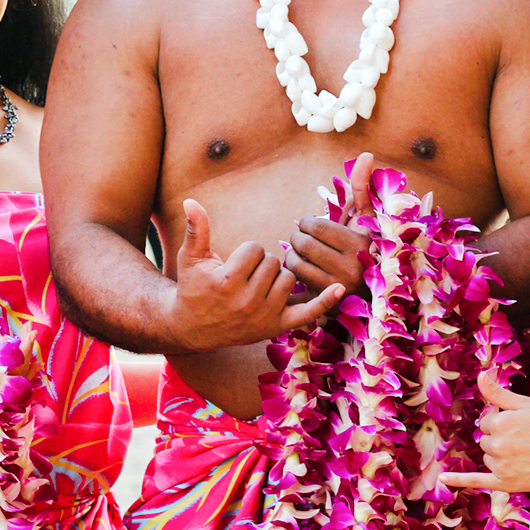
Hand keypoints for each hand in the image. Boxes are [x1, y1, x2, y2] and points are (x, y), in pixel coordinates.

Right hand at [164, 198, 345, 352]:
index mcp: (228, 281)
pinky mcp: (275, 327)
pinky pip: (307, 313)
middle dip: (261, 263)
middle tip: (246, 276)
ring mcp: (263, 316)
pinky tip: (340, 287)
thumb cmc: (194, 287)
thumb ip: (196, 228)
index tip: (234, 264)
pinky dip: (324, 301)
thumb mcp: (191, 258)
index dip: (246, 251)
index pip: (255, 249)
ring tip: (258, 286)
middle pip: (274, 262)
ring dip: (277, 277)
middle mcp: (247, 302)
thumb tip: (190, 200)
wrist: (194, 328)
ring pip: (289, 279)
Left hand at [286, 152, 374, 294]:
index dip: (308, 223)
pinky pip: (295, 281)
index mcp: (360, 244)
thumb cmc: (366, 245)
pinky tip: (303, 270)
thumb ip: (363, 186)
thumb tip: (366, 154)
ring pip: (295, 263)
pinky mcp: (324, 303)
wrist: (374, 291)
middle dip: (299, 238)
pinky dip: (294, 273)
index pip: (315, 226)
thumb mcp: (367, 217)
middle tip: (304, 239)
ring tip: (303, 253)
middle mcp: (351, 268)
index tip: (313, 226)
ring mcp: (337, 289)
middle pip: (303, 244)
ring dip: (294, 255)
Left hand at [439, 371, 529, 493]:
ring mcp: (500, 466)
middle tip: (525, 440)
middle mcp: (496, 445)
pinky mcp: (505, 483)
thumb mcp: (525, 404)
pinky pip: (477, 481)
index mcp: (498, 423)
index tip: (520, 424)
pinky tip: (443, 479)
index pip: (487, 421)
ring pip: (488, 457)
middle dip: (500, 438)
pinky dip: (458, 480)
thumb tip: (479, 375)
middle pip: (486, 440)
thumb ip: (498, 393)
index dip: (502, 421)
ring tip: (526, 454)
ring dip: (499, 455)